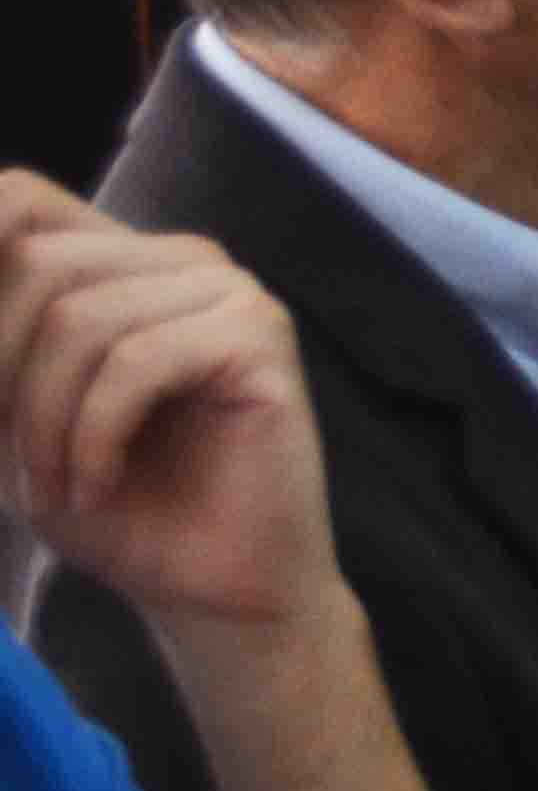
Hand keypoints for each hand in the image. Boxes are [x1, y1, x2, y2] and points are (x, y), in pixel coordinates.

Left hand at [0, 176, 341, 642]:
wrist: (212, 590)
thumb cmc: (115, 509)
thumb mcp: (8, 425)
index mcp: (118, 264)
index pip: (19, 200)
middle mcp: (177, 259)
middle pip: (36, 261)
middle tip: (17, 463)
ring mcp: (228, 291)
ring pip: (79, 318)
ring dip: (42, 423)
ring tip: (59, 490)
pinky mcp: (259, 338)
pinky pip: (136, 363)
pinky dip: (93, 437)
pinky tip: (98, 486)